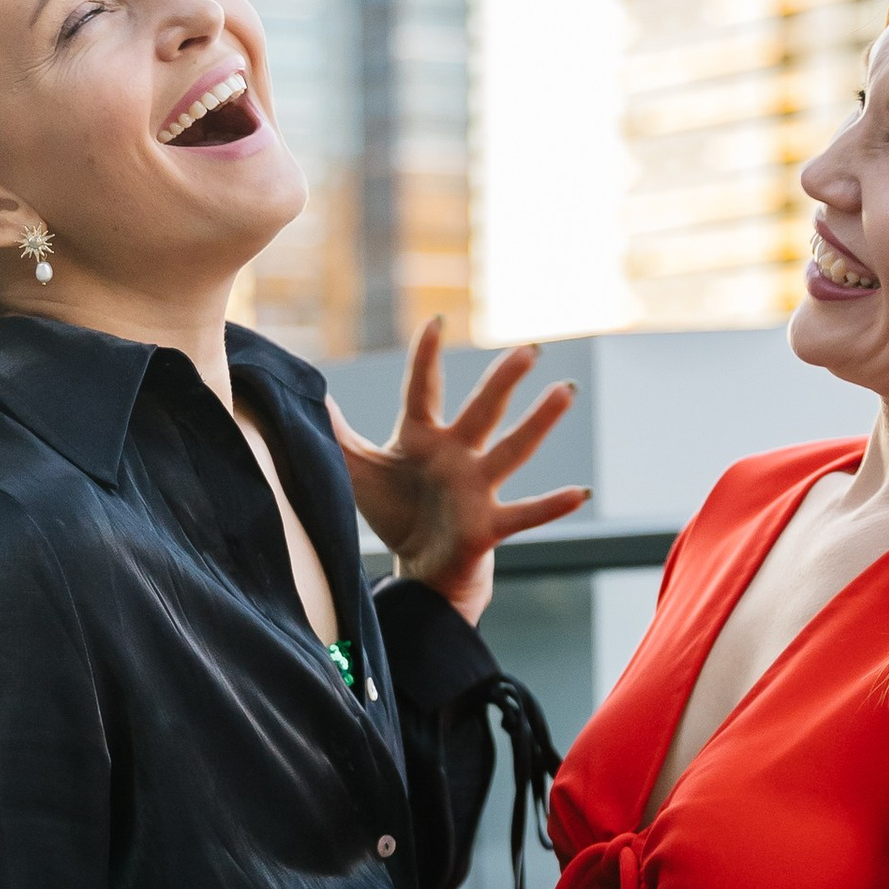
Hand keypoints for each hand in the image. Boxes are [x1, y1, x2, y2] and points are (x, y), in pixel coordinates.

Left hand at [328, 320, 589, 624]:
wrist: (419, 565)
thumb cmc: (396, 510)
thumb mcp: (359, 470)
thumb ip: (337, 433)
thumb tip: (309, 394)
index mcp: (423, 437)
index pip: (423, 389)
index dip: (427, 358)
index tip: (437, 322)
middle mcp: (456, 454)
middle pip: (482, 410)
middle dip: (505, 379)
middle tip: (529, 348)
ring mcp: (477, 488)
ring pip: (512, 450)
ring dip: (539, 423)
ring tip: (564, 391)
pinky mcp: (489, 525)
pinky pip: (525, 513)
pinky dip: (552, 505)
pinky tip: (580, 493)